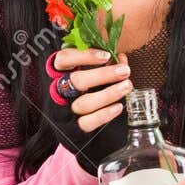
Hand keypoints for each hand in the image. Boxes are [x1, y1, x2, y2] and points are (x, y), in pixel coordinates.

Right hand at [42, 48, 132, 174]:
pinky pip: (88, 122)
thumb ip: (103, 66)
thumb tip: (122, 59)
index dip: (83, 56)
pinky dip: (104, 114)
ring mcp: (64, 111)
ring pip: (84, 102)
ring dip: (108, 94)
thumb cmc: (82, 93)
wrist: (73, 127)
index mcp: (58, 73)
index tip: (106, 56)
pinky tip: (118, 107)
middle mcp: (58, 91)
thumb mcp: (88, 76)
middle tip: (124, 70)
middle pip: (76, 81)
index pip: (64, 59)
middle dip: (103, 75)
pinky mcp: (72, 129)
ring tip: (127, 86)